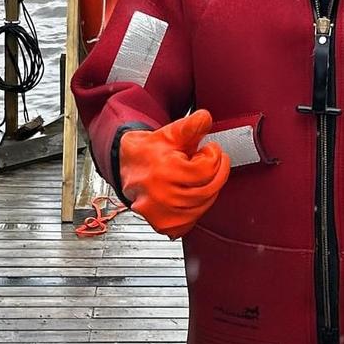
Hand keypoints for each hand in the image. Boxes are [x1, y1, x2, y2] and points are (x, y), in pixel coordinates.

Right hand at [119, 109, 229, 239]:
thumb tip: (205, 118)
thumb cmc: (150, 150)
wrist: (127, 166)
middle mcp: (161, 196)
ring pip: (203, 205)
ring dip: (208, 189)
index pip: (207, 169)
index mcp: (163, 170)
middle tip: (210, 162)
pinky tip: (191, 193)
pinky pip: (193, 220)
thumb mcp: (170, 132)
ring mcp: (161, 213)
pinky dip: (197, 207)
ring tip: (198, 176)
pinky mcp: (164, 225)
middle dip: (216, 172)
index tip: (209, 149)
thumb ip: (191, 125)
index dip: (214, 155)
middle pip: (208, 189)